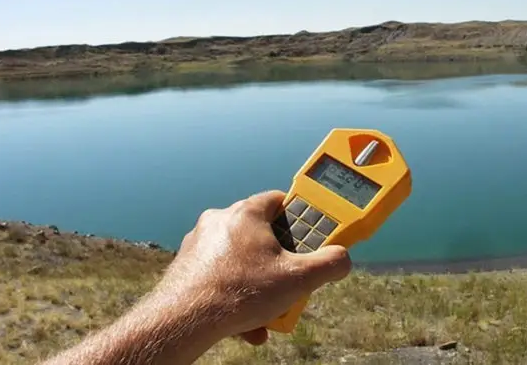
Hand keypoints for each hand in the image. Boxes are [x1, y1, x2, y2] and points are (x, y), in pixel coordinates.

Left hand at [157, 190, 351, 344]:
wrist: (183, 320)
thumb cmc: (239, 292)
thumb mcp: (298, 279)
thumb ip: (329, 264)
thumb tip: (342, 259)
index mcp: (246, 214)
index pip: (279, 200)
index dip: (299, 216)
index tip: (310, 235)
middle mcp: (219, 222)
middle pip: (261, 236)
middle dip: (279, 263)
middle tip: (290, 281)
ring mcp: (199, 244)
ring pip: (240, 262)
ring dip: (258, 286)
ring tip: (267, 314)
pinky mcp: (187, 267)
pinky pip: (221, 278)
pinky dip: (236, 298)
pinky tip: (245, 326)